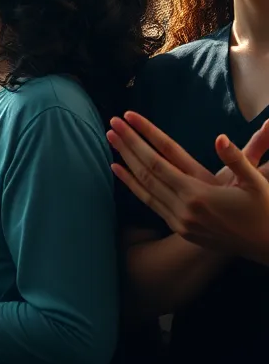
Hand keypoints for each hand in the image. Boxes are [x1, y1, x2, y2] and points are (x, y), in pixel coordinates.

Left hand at [109, 112, 268, 261]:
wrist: (267, 246)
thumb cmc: (263, 209)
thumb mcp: (255, 182)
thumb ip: (237, 158)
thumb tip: (220, 138)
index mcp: (200, 193)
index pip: (160, 159)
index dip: (141, 137)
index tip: (126, 117)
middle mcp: (185, 208)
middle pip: (146, 171)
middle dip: (127, 144)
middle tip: (111, 122)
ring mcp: (180, 221)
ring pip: (144, 187)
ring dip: (125, 161)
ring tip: (110, 139)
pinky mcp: (180, 229)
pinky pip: (149, 203)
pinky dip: (132, 185)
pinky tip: (118, 169)